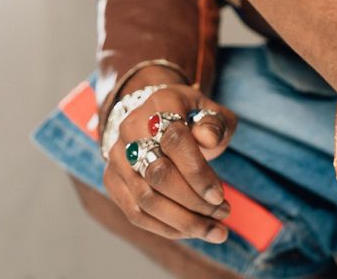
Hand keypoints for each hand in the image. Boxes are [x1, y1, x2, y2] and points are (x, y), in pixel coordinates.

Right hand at [105, 82, 237, 241]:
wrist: (156, 116)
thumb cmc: (191, 117)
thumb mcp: (210, 111)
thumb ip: (214, 122)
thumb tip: (207, 138)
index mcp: (160, 105)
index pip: (175, 140)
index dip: (198, 172)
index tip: (220, 195)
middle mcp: (132, 129)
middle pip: (157, 174)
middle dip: (193, 201)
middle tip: (224, 213)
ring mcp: (118, 156)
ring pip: (146, 199)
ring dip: (183, 221)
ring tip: (215, 230)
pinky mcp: (113, 180)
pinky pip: (136, 213)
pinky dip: (166, 227)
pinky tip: (192, 230)